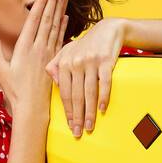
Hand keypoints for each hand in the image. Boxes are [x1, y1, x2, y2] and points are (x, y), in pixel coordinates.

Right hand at [0, 0, 67, 114]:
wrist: (32, 107)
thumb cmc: (14, 89)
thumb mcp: (0, 68)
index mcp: (24, 48)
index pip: (33, 21)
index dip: (39, 4)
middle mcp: (38, 48)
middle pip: (47, 19)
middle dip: (51, 0)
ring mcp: (48, 53)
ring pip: (55, 26)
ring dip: (59, 8)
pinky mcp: (54, 59)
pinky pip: (61, 38)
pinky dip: (63, 26)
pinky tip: (66, 16)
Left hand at [44, 16, 126, 136]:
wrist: (108, 29)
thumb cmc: (86, 45)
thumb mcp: (67, 52)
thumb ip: (56, 66)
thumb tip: (53, 82)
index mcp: (63, 64)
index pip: (64, 93)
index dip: (67, 111)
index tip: (70, 126)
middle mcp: (75, 63)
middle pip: (75, 96)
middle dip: (77, 117)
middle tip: (78, 133)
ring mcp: (90, 62)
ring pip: (89, 92)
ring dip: (90, 112)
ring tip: (90, 126)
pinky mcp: (106, 61)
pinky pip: (104, 83)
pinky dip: (103, 97)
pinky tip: (102, 110)